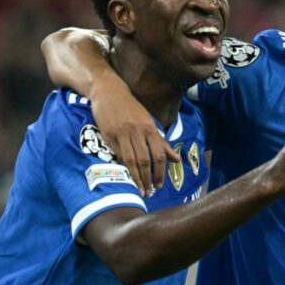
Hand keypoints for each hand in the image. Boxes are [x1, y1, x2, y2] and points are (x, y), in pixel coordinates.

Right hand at [91, 78, 178, 196]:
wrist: (109, 92)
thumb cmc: (131, 109)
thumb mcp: (149, 123)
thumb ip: (162, 143)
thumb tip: (177, 160)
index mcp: (150, 128)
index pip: (159, 154)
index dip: (160, 172)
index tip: (160, 185)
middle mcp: (138, 131)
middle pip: (146, 160)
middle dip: (148, 178)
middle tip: (149, 192)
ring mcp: (122, 133)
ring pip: (131, 160)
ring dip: (136, 177)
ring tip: (139, 189)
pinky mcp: (108, 134)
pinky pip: (117, 153)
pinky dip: (123, 166)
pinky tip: (126, 176)